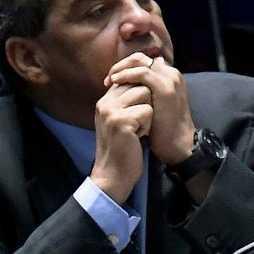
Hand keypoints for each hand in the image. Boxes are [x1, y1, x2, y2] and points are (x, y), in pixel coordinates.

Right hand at [90, 80, 152, 202]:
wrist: (113, 175)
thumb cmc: (123, 147)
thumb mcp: (121, 119)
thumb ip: (127, 100)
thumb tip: (146, 78)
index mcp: (104, 101)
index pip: (130, 78)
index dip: (143, 93)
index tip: (140, 112)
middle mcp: (105, 103)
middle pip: (140, 83)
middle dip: (146, 103)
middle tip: (137, 124)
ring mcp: (111, 111)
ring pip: (145, 93)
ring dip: (148, 114)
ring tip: (137, 130)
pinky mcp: (121, 121)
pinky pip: (148, 110)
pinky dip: (148, 125)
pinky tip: (137, 137)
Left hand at [104, 52, 193, 167]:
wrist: (178, 143)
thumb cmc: (163, 128)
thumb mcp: (154, 104)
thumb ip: (145, 92)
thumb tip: (127, 87)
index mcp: (168, 76)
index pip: (143, 61)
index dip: (126, 67)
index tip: (113, 80)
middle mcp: (171, 73)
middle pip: (140, 57)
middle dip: (121, 65)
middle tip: (109, 78)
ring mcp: (169, 80)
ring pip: (140, 61)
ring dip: (121, 68)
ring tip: (110, 79)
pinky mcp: (165, 89)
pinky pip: (142, 73)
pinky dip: (126, 75)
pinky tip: (116, 82)